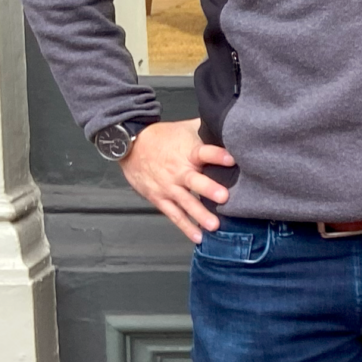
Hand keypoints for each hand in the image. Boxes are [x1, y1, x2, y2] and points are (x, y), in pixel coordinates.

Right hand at [122, 118, 235, 241]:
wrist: (130, 146)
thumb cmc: (161, 138)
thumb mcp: (185, 128)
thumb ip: (207, 129)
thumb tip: (229, 125)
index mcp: (188, 152)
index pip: (205, 152)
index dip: (218, 155)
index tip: (231, 159)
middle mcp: (179, 171)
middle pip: (195, 181)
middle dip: (209, 189)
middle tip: (224, 197)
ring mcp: (169, 187)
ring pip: (186, 202)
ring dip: (200, 214)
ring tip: (214, 225)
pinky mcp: (160, 198)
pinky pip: (174, 215)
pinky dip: (186, 227)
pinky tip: (198, 237)